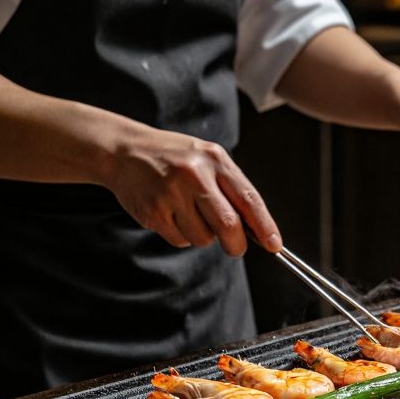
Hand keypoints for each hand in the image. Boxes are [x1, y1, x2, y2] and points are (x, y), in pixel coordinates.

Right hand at [103, 126, 281, 255]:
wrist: (124, 151)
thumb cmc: (175, 158)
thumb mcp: (207, 159)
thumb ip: (231, 187)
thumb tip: (256, 227)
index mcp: (215, 159)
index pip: (249, 198)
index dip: (265, 225)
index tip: (275, 245)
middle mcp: (194, 175)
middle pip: (228, 225)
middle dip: (236, 243)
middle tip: (236, 247)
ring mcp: (171, 194)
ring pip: (203, 238)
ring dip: (204, 236)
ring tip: (190, 214)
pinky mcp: (153, 212)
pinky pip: (180, 240)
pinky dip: (182, 235)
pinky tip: (172, 215)